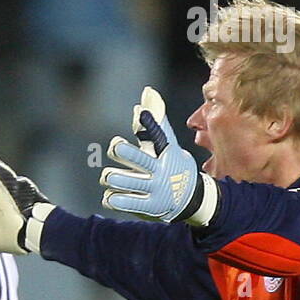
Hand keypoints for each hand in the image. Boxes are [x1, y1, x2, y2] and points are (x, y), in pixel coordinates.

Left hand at [99, 88, 218, 225]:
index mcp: (164, 154)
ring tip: (108, 176)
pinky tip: (109, 196)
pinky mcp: (148, 207)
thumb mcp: (169, 146)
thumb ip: (156, 122)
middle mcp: (159, 170)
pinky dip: (113, 199)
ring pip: (127, 181)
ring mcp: (154, 189)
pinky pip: (126, 202)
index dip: (149, 125)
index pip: (158, 136)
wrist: (190, 200)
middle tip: (115, 146)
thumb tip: (147, 92)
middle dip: (125, 151)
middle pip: (140, 159)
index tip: (140, 112)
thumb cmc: (173, 167)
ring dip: (113, 177)